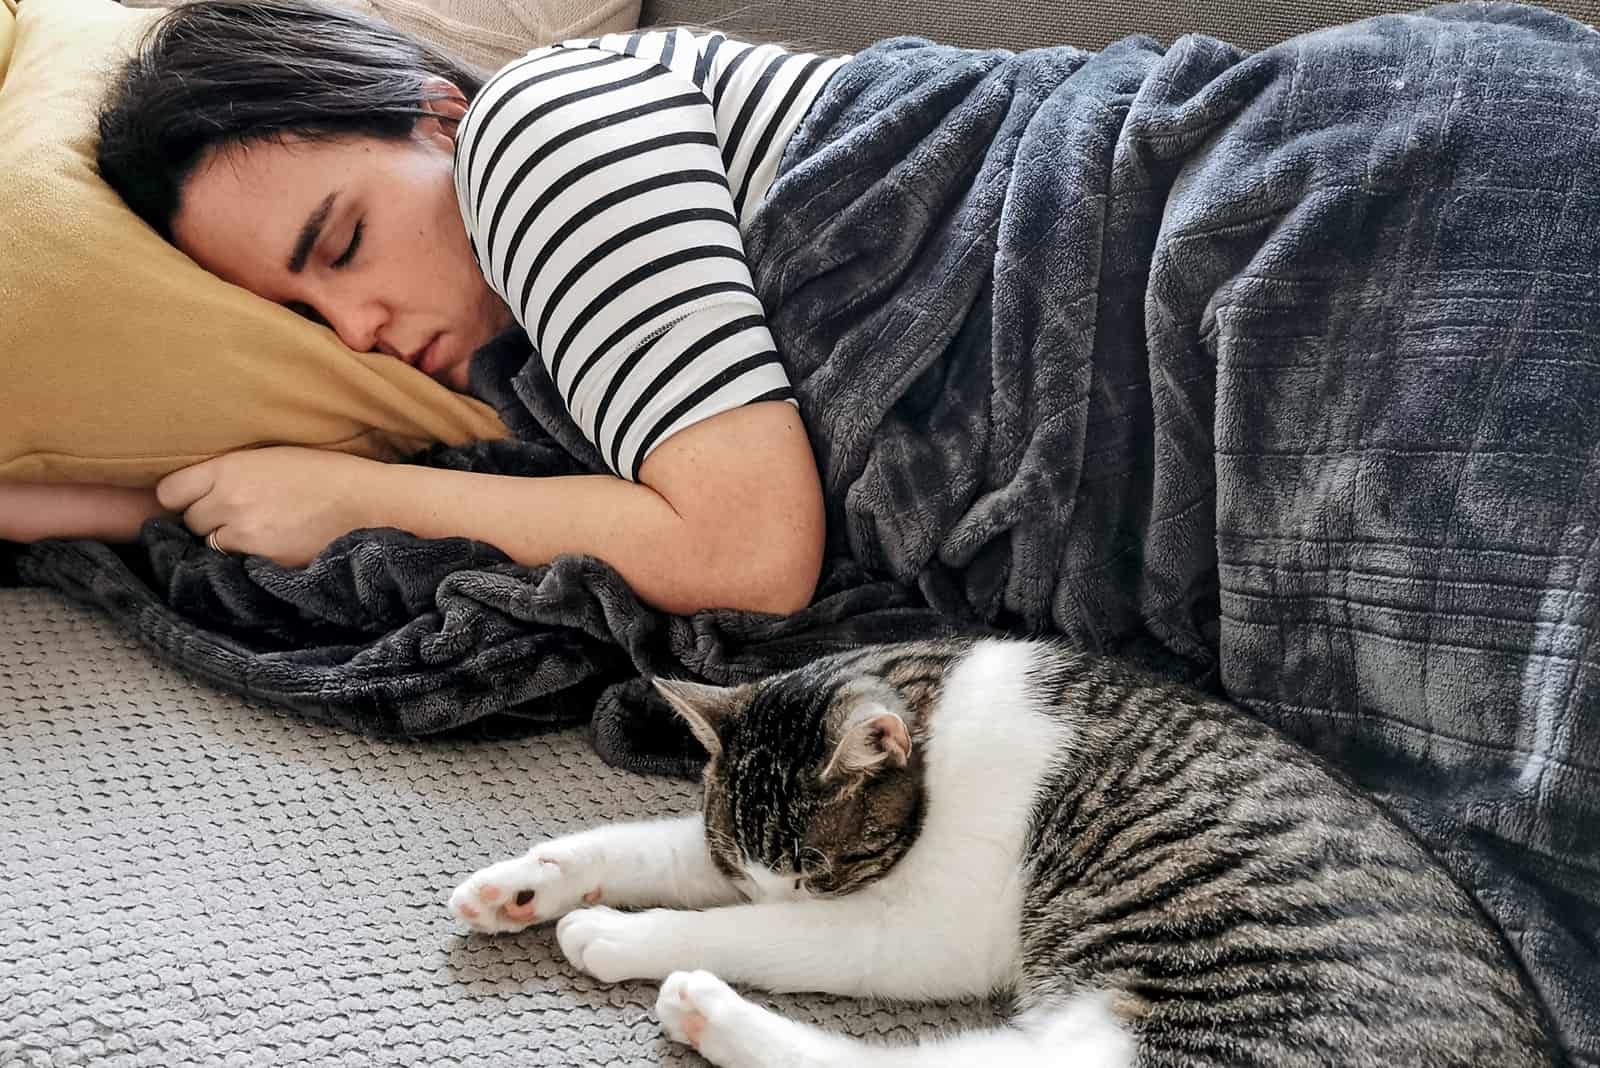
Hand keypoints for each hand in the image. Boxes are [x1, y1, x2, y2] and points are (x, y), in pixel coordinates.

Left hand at [157, 447, 380, 566]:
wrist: (368, 501)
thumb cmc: (324, 473)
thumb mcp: (271, 456)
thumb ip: (229, 471)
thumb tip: (196, 490)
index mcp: (230, 468)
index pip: (169, 492)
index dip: (181, 497)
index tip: (195, 498)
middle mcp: (230, 501)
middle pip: (189, 521)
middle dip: (208, 519)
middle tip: (238, 513)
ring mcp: (246, 534)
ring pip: (210, 545)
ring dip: (226, 541)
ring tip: (258, 529)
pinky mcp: (264, 560)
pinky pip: (236, 563)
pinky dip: (247, 558)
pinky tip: (272, 544)